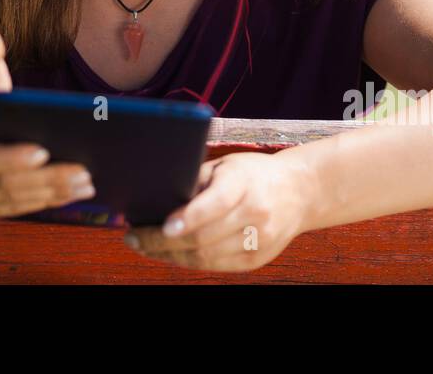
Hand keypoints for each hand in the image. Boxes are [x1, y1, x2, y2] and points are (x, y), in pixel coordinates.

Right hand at [0, 22, 94, 217]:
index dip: (9, 158)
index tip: (44, 151)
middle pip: (2, 184)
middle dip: (45, 179)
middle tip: (84, 171)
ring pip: (9, 201)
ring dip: (50, 194)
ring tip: (86, 183)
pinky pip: (9, 210)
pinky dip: (41, 203)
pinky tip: (69, 194)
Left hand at [123, 151, 311, 271]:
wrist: (298, 192)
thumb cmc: (252, 174)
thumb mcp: (226, 166)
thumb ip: (197, 182)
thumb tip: (157, 200)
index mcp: (244, 183)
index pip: (215, 204)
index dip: (188, 218)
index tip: (163, 225)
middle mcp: (255, 213)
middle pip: (204, 236)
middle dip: (162, 241)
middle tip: (134, 237)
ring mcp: (258, 240)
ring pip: (206, 256)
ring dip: (170, 254)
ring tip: (144, 246)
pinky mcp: (256, 259)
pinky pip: (215, 266)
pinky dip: (188, 261)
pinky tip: (170, 252)